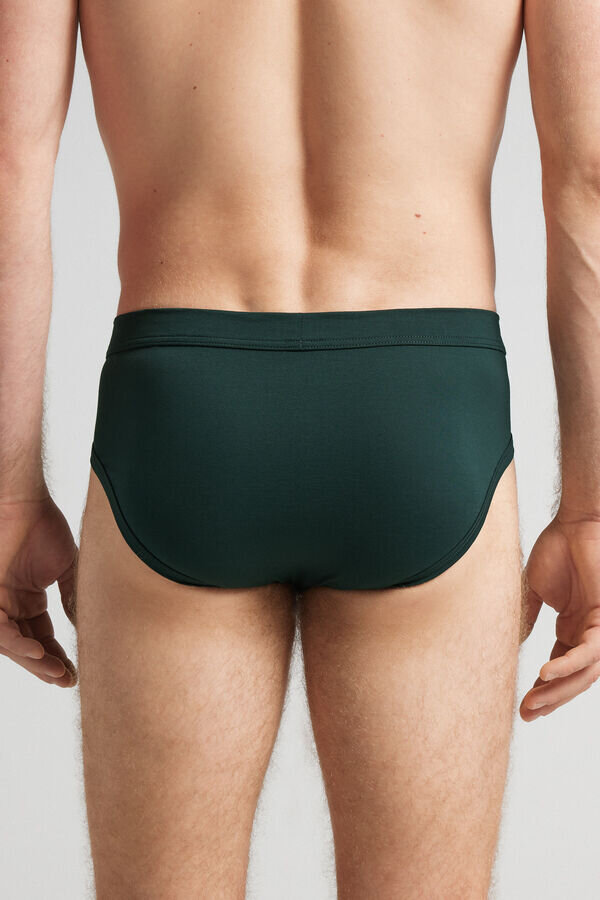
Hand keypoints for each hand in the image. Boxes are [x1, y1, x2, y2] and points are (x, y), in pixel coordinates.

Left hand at [0, 494, 77, 686]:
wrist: (24, 502)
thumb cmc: (42, 526)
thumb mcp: (67, 569)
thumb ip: (74, 597)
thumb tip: (90, 626)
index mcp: (26, 599)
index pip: (41, 636)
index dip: (56, 656)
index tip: (73, 672)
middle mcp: (9, 604)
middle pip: (26, 645)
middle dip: (45, 665)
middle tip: (66, 679)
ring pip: (11, 644)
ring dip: (32, 661)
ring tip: (54, 671)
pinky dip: (16, 643)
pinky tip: (36, 652)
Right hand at [520, 511, 599, 720]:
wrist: (576, 523)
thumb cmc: (558, 548)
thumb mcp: (533, 591)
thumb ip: (526, 617)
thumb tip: (512, 643)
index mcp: (572, 628)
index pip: (560, 668)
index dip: (544, 690)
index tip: (523, 706)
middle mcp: (588, 632)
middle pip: (573, 678)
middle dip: (551, 699)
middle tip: (527, 713)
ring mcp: (598, 628)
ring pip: (584, 673)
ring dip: (559, 690)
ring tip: (534, 702)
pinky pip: (589, 652)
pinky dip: (568, 665)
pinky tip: (545, 674)